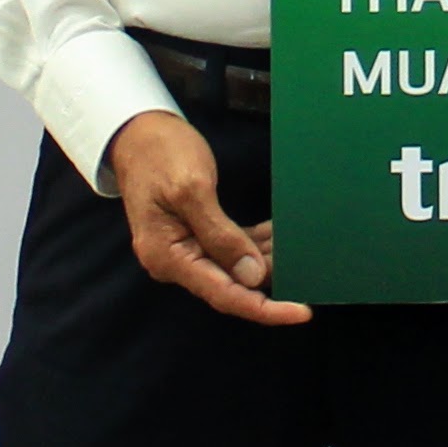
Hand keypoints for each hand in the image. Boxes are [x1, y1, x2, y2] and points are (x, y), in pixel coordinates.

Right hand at [109, 110, 306, 325]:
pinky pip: (229, 250)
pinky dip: (254, 244)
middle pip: (230, 286)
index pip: (224, 294)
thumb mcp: (192, 190)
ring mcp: (184, 251)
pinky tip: (277, 233)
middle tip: (310, 267)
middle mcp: (174, 262)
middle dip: (270, 278)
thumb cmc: (160, 154)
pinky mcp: (193, 237)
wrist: (137, 134)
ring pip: (234, 269)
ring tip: (297, 244)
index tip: (302, 312)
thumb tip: (252, 276)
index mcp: (168, 256)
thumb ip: (221, 236)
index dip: (265, 308)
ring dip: (265, 259)